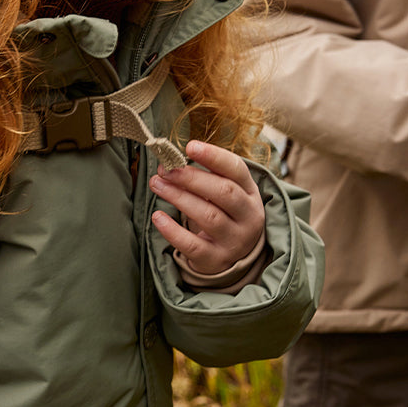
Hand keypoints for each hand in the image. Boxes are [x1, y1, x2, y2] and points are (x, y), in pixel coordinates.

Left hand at [149, 139, 264, 275]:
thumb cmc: (224, 214)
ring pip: (209, 217)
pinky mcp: (216, 260)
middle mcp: (248, 216)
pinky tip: (157, 217)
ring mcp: (234, 240)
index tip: (190, 146)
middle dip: (192, 178)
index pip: (236, 169)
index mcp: (250, 193)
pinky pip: (193, 246)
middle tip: (166, 169)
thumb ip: (205, 176)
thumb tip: (171, 161)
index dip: (213, 156)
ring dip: (179, 197)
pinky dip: (173, 231)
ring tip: (157, 184)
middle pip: (223, 192)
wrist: (234, 257)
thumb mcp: (226, 194)